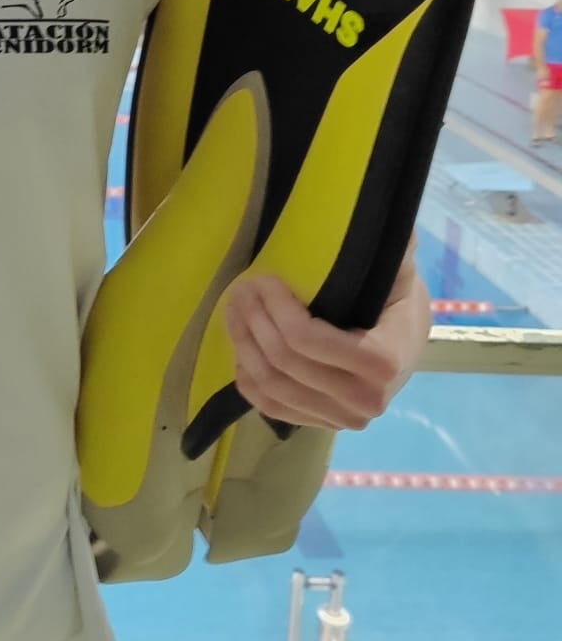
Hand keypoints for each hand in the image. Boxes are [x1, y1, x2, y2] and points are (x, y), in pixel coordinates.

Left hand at [224, 243, 431, 431]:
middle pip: (284, 362)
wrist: (404, 339)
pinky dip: (248, 376)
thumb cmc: (395, 295)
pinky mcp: (320, 423)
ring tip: (235, 308)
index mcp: (385, 360)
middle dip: (254, 319)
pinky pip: (270, 406)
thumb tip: (371, 216)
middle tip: (241, 287)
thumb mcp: (396, 265)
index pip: (309, 341)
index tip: (264, 278)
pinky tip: (242, 346)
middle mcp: (366, 400)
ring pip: (272, 386)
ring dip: (244, 343)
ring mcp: (342, 418)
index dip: (276, 308)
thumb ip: (388, 246)